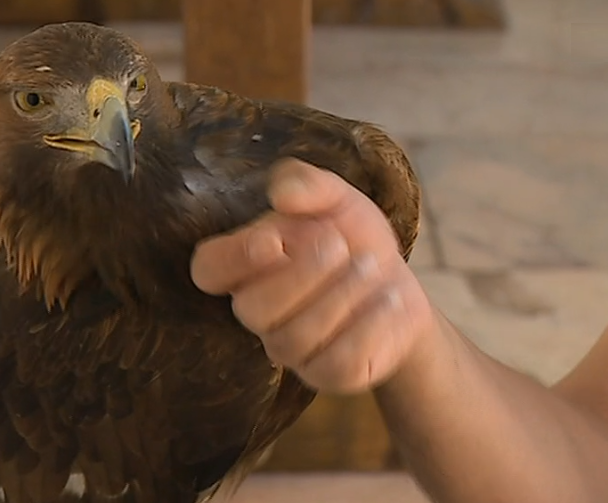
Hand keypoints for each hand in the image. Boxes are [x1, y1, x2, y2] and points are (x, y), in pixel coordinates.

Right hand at [191, 159, 434, 393]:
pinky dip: (369, 326)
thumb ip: (307, 184)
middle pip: (251, 309)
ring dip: (341, 296)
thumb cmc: (352, 239)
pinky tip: (389, 301)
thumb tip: (281, 194)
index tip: (273, 242)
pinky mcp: (328, 374)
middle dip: (301, 275)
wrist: (399, 285)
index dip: (233, 259)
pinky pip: (336, 363)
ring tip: (372, 268)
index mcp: (247, 264)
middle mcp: (260, 311)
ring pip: (295, 338)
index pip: (208, 270)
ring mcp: (291, 349)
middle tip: (339, 246)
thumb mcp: (336, 198)